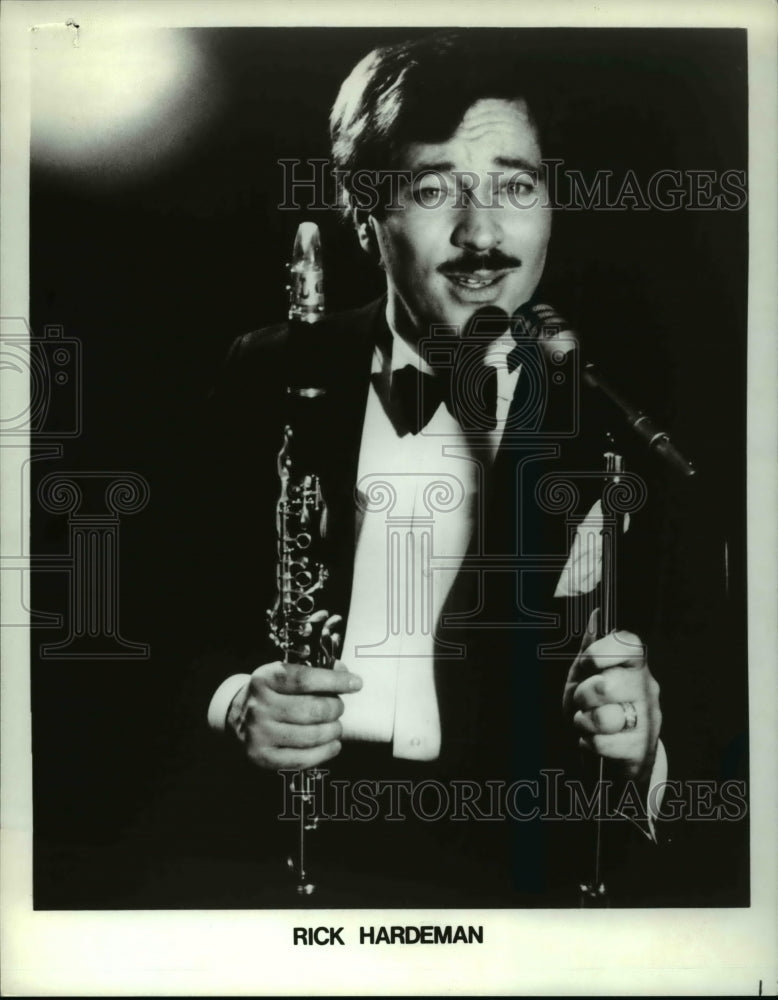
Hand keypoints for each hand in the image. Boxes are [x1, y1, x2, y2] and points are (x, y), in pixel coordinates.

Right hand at [226, 660, 361, 769]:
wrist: (236, 717)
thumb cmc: (271, 694)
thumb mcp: (285, 675)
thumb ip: (315, 672)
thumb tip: (344, 673)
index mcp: (265, 679)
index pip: (305, 679)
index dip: (335, 681)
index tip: (355, 683)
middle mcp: (259, 706)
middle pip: (313, 709)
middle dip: (335, 708)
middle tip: (338, 708)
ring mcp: (259, 733)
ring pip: (312, 735)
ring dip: (333, 731)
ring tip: (334, 726)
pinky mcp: (262, 757)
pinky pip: (303, 759)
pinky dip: (325, 752)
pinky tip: (332, 744)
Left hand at [563, 610, 660, 780]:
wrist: (609, 754)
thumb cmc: (596, 709)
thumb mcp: (585, 676)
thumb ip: (589, 649)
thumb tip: (596, 615)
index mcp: (633, 666)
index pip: (630, 644)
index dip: (602, 652)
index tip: (588, 664)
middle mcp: (646, 689)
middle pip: (610, 684)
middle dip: (584, 695)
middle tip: (583, 701)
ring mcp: (647, 719)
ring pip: (607, 717)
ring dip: (585, 721)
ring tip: (587, 722)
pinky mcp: (641, 748)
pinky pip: (605, 743)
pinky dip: (590, 743)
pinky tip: (594, 739)